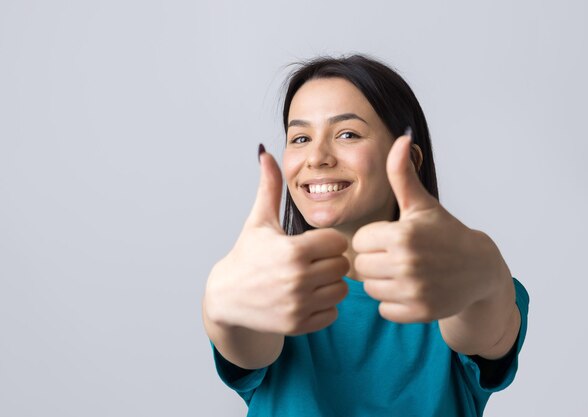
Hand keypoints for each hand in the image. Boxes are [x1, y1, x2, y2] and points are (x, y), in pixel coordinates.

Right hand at [204, 147, 349, 334]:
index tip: (312, 244)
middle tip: (312, 261)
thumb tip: (265, 152)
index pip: (337, 242)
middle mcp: (297, 280)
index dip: (326, 241)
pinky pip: (333, 313)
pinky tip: (306, 297)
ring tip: (310, 278)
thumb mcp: (259, 221)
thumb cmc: (247, 255)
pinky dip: (324, 306)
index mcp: (293, 251)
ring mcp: (298, 305)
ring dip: (329, 284)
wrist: (227, 297)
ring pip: (340, 290)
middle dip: (330, 261)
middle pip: (342, 266)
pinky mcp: (298, 325)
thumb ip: (270, 187)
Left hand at [353, 134, 501, 322]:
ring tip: (404, 271)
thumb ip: (402, 174)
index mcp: (402, 235)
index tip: (393, 237)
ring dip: (383, 282)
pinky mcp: (420, 312)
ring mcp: (414, 291)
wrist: (479, 269)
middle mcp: (407, 264)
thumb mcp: (422, 204)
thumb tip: (401, 138)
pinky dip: (394, 302)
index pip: (359, 241)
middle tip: (397, 256)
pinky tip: (411, 289)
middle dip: (375, 260)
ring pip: (371, 289)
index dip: (374, 239)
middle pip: (361, 266)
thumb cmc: (444, 232)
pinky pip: (385, 310)